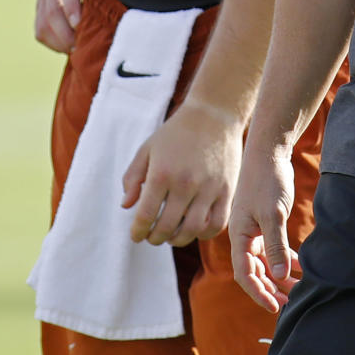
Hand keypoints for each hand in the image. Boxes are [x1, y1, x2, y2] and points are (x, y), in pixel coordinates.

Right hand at [34, 0, 89, 51]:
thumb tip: (125, 2)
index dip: (72, 7)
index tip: (79, 24)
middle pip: (52, 10)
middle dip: (65, 33)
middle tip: (81, 47)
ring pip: (42, 23)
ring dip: (58, 41)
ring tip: (76, 51)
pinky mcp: (39, 5)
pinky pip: (39, 28)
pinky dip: (51, 41)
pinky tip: (67, 47)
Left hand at [121, 101, 243, 247]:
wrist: (214, 114)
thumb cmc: (176, 132)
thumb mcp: (148, 149)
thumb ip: (133, 177)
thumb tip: (126, 206)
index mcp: (162, 173)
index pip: (145, 216)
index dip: (137, 232)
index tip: (136, 236)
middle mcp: (185, 183)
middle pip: (167, 228)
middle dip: (155, 238)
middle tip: (152, 236)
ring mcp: (208, 188)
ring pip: (192, 230)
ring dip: (178, 239)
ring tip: (172, 235)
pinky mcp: (227, 190)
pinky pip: (216, 224)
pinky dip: (204, 233)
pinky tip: (195, 228)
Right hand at [229, 147, 297, 313]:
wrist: (270, 152)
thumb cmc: (267, 181)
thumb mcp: (273, 214)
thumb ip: (276, 245)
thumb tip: (279, 276)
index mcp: (239, 236)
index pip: (244, 273)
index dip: (258, 292)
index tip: (275, 306)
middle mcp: (244, 236)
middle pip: (255, 271)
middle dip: (270, 288)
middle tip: (289, 303)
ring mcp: (256, 230)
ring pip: (266, 261)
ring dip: (280, 276)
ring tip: (298, 289)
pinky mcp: (268, 223)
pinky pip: (274, 248)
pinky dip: (285, 258)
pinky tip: (300, 267)